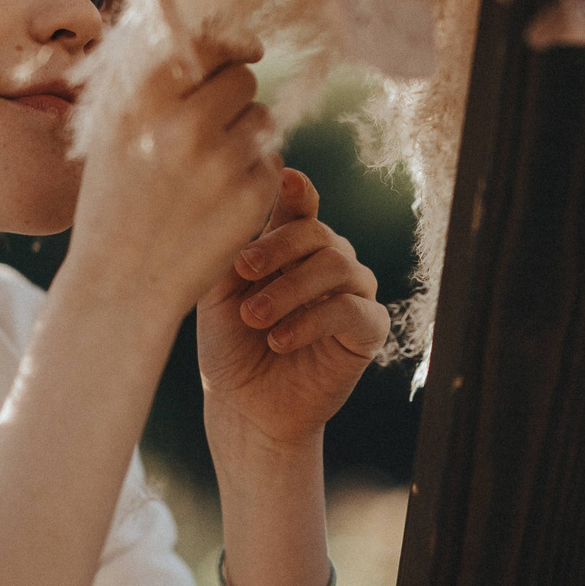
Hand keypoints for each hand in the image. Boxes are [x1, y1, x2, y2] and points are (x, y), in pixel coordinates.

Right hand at [69, 37, 283, 318]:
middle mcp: (184, 121)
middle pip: (244, 77)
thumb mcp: (113, 128)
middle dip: (236, 96)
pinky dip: (255, 176)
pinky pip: (274, 161)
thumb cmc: (116, 198)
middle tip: (213, 129)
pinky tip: (221, 202)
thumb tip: (207, 28)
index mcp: (144, 97)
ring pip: (263, 119)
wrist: (121, 282)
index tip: (246, 49)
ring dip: (248, 136)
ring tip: (211, 171)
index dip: (233, 42)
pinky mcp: (252, 195)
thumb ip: (155, 76)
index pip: (210, 41)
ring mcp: (222, 160)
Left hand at [197, 168, 386, 450]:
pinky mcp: (368, 329)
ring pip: (336, 265)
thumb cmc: (228, 347)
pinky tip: (280, 340)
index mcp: (292, 246)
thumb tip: (235, 203)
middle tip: (243, 270)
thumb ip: (229, 252)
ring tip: (253, 318)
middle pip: (317, 232)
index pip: (301, 206)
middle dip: (277, 247)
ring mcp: (353, 292)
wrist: (245, 408)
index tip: (282, 177)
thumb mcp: (216, 295)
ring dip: (289, 289)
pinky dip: (312, 321)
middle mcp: (329, 261)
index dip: (296, 190)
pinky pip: (351, 309)